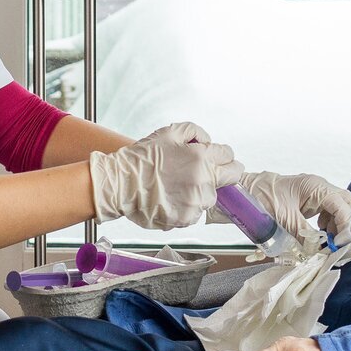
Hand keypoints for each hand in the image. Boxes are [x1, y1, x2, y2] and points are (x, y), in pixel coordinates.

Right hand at [88, 121, 244, 230]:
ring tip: (177, 187)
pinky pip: (196, 212)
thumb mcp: (169, 132)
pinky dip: (186, 207)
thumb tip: (208, 142)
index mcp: (202, 158)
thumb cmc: (141, 158)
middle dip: (220, 174)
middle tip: (200, 174)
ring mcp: (196, 202)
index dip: (222, 157)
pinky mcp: (186, 218)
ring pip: (211, 197)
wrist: (119, 184)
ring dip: (200, 191)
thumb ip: (196, 132)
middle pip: (230, 178)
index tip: (214, 160)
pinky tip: (170, 199)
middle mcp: (204, 181)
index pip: (230, 157)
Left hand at [228, 171, 350, 245]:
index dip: (345, 225)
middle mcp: (319, 187)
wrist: (243, 192)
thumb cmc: (260, 198)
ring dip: (337, 226)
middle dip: (347, 224)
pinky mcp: (309, 202)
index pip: (342, 204)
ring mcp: (314, 194)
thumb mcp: (284, 219)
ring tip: (328, 242)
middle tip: (340, 243)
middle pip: (346, 203)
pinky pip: (327, 212)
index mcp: (315, 186)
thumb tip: (318, 253)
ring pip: (338, 208)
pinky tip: (319, 235)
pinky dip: (328, 225)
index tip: (340, 243)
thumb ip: (304, 236)